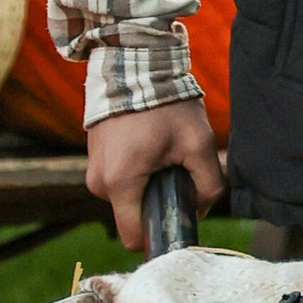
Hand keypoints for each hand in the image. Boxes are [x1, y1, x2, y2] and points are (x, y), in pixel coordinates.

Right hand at [85, 101, 223, 250]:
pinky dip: (135, 170)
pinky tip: (148, 145)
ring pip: (127, 196)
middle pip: (134, 214)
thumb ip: (210, 185)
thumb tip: (201, 209)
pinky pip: (118, 178)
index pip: (135, 238)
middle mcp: (98, 182)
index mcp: (120, 184)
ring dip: (147, 184)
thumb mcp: (199, 145)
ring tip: (160, 151)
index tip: (177, 215)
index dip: (159, 233)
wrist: (134, 64)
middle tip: (174, 169)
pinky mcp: (94, 156)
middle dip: (157, 201)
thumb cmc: (166, 105)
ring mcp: (92, 168)